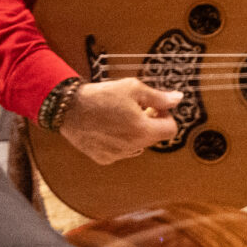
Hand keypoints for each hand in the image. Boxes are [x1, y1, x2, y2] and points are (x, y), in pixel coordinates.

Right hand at [58, 77, 183, 163]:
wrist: (68, 108)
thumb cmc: (101, 95)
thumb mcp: (133, 88)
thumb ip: (159, 97)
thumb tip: (179, 99)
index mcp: (142, 130)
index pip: (171, 130)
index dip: (166, 116)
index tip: (154, 106)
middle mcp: (132, 147)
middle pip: (155, 137)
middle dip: (151, 122)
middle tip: (135, 108)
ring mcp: (117, 155)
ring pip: (138, 144)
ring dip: (136, 132)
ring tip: (119, 116)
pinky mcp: (104, 158)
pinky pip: (121, 151)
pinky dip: (120, 141)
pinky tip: (107, 127)